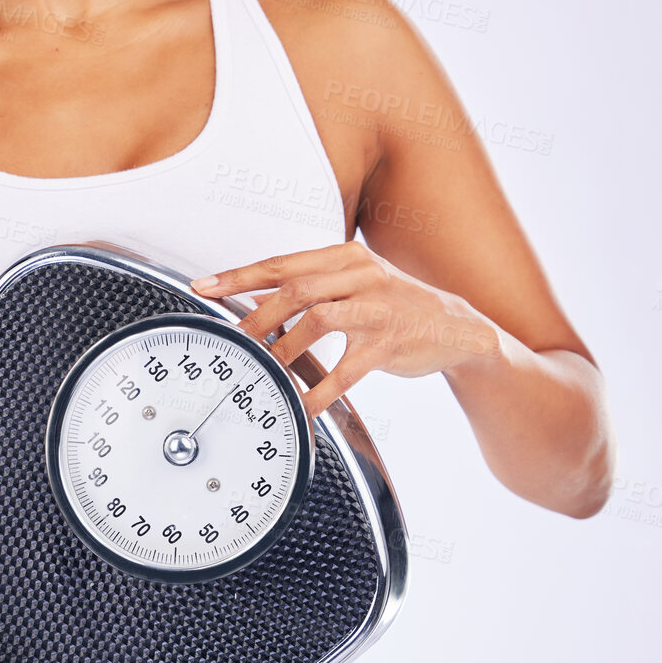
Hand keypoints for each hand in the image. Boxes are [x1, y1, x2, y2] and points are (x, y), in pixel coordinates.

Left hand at [191, 240, 500, 417]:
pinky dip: (318, 390)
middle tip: (232, 340)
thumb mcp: (355, 286)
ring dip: (282, 349)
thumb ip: (309, 290)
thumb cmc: (396, 307)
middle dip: (255, 316)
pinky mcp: (389, 342)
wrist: (456, 328)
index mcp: (345, 257)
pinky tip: (302, 405)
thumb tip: (255, 302)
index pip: (281, 263)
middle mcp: (360, 275)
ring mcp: (377, 307)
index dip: (239, 276)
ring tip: (262, 371)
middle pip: (294, 288)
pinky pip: (345, 370)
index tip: (205, 287)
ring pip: (316, 321)